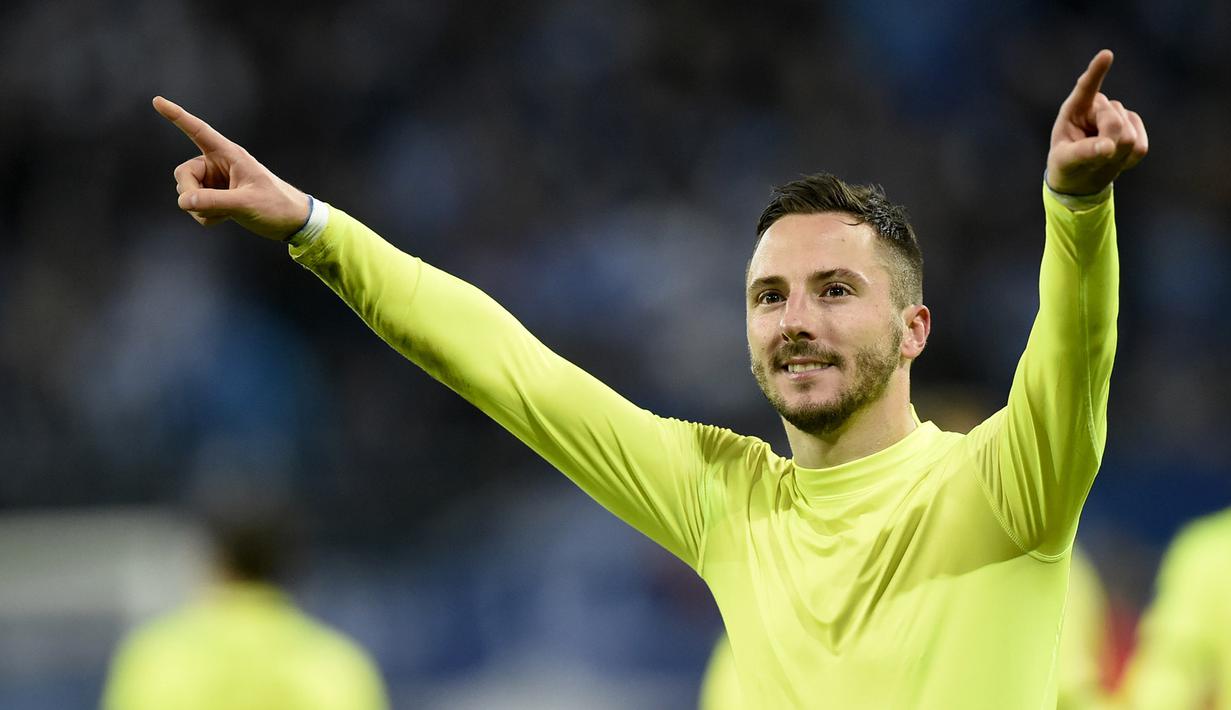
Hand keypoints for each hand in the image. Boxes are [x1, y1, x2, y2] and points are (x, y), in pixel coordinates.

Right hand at [153, 96, 309, 240]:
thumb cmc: (276, 205)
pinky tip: (226, 219)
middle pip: (183, 174)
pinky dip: (206, 217)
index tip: (157, 101)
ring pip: (187, 193)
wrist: (291, 223)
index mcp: (229, 154)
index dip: (177, 116)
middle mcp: (218, 165)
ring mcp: (216, 182)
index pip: (198, 131)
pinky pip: (196, 207)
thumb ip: (213, 202)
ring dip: (201, 209)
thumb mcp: (246, 203)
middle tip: (207, 207)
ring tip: (227, 214)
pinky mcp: (216, 198)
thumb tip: (183, 201)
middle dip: (189, 193)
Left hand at [1046, 50, 1148, 195]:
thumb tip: (1108, 147)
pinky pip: (1140, 147)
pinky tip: (1115, 158)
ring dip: (1116, 154)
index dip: (1096, 71)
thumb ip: (1083, 152)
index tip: (1106, 55)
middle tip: (1093, 157)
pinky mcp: (1135, 127)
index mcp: (1075, 109)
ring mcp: (1118, 114)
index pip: (1086, 88)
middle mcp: (1098, 106)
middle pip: (1114, 123)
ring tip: (1101, 156)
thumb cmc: (1066, 164)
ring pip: (1129, 136)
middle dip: (1106, 144)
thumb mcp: (1065, 161)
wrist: (1081, 176)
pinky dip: (1128, 160)